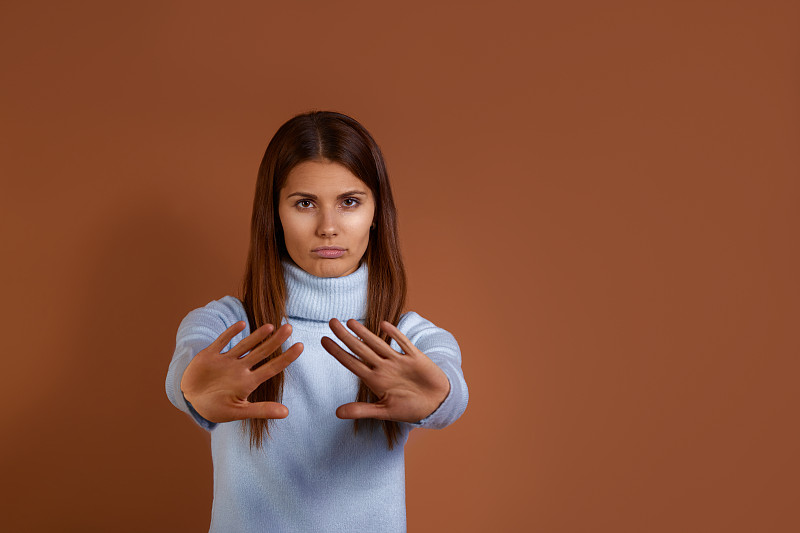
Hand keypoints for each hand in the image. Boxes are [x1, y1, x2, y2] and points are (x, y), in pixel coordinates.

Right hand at [180, 321, 302, 422]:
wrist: (190, 400)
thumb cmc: (215, 408)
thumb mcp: (238, 411)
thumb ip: (261, 410)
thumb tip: (286, 413)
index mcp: (248, 382)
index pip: (272, 368)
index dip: (286, 358)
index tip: (301, 346)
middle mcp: (240, 369)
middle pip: (262, 352)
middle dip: (276, 340)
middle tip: (290, 327)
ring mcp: (226, 361)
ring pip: (245, 345)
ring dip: (257, 335)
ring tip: (271, 326)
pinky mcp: (210, 356)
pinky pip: (221, 342)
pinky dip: (230, 334)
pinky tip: (241, 325)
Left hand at [321, 318, 449, 422]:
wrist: (437, 405)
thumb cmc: (411, 409)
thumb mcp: (385, 411)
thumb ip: (362, 411)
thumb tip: (337, 413)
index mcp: (375, 380)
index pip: (351, 363)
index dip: (337, 352)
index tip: (323, 340)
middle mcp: (384, 368)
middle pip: (361, 349)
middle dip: (345, 336)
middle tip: (331, 322)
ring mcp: (399, 362)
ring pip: (378, 344)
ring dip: (365, 332)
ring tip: (350, 321)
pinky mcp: (415, 358)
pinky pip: (403, 344)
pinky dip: (395, 335)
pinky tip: (384, 325)